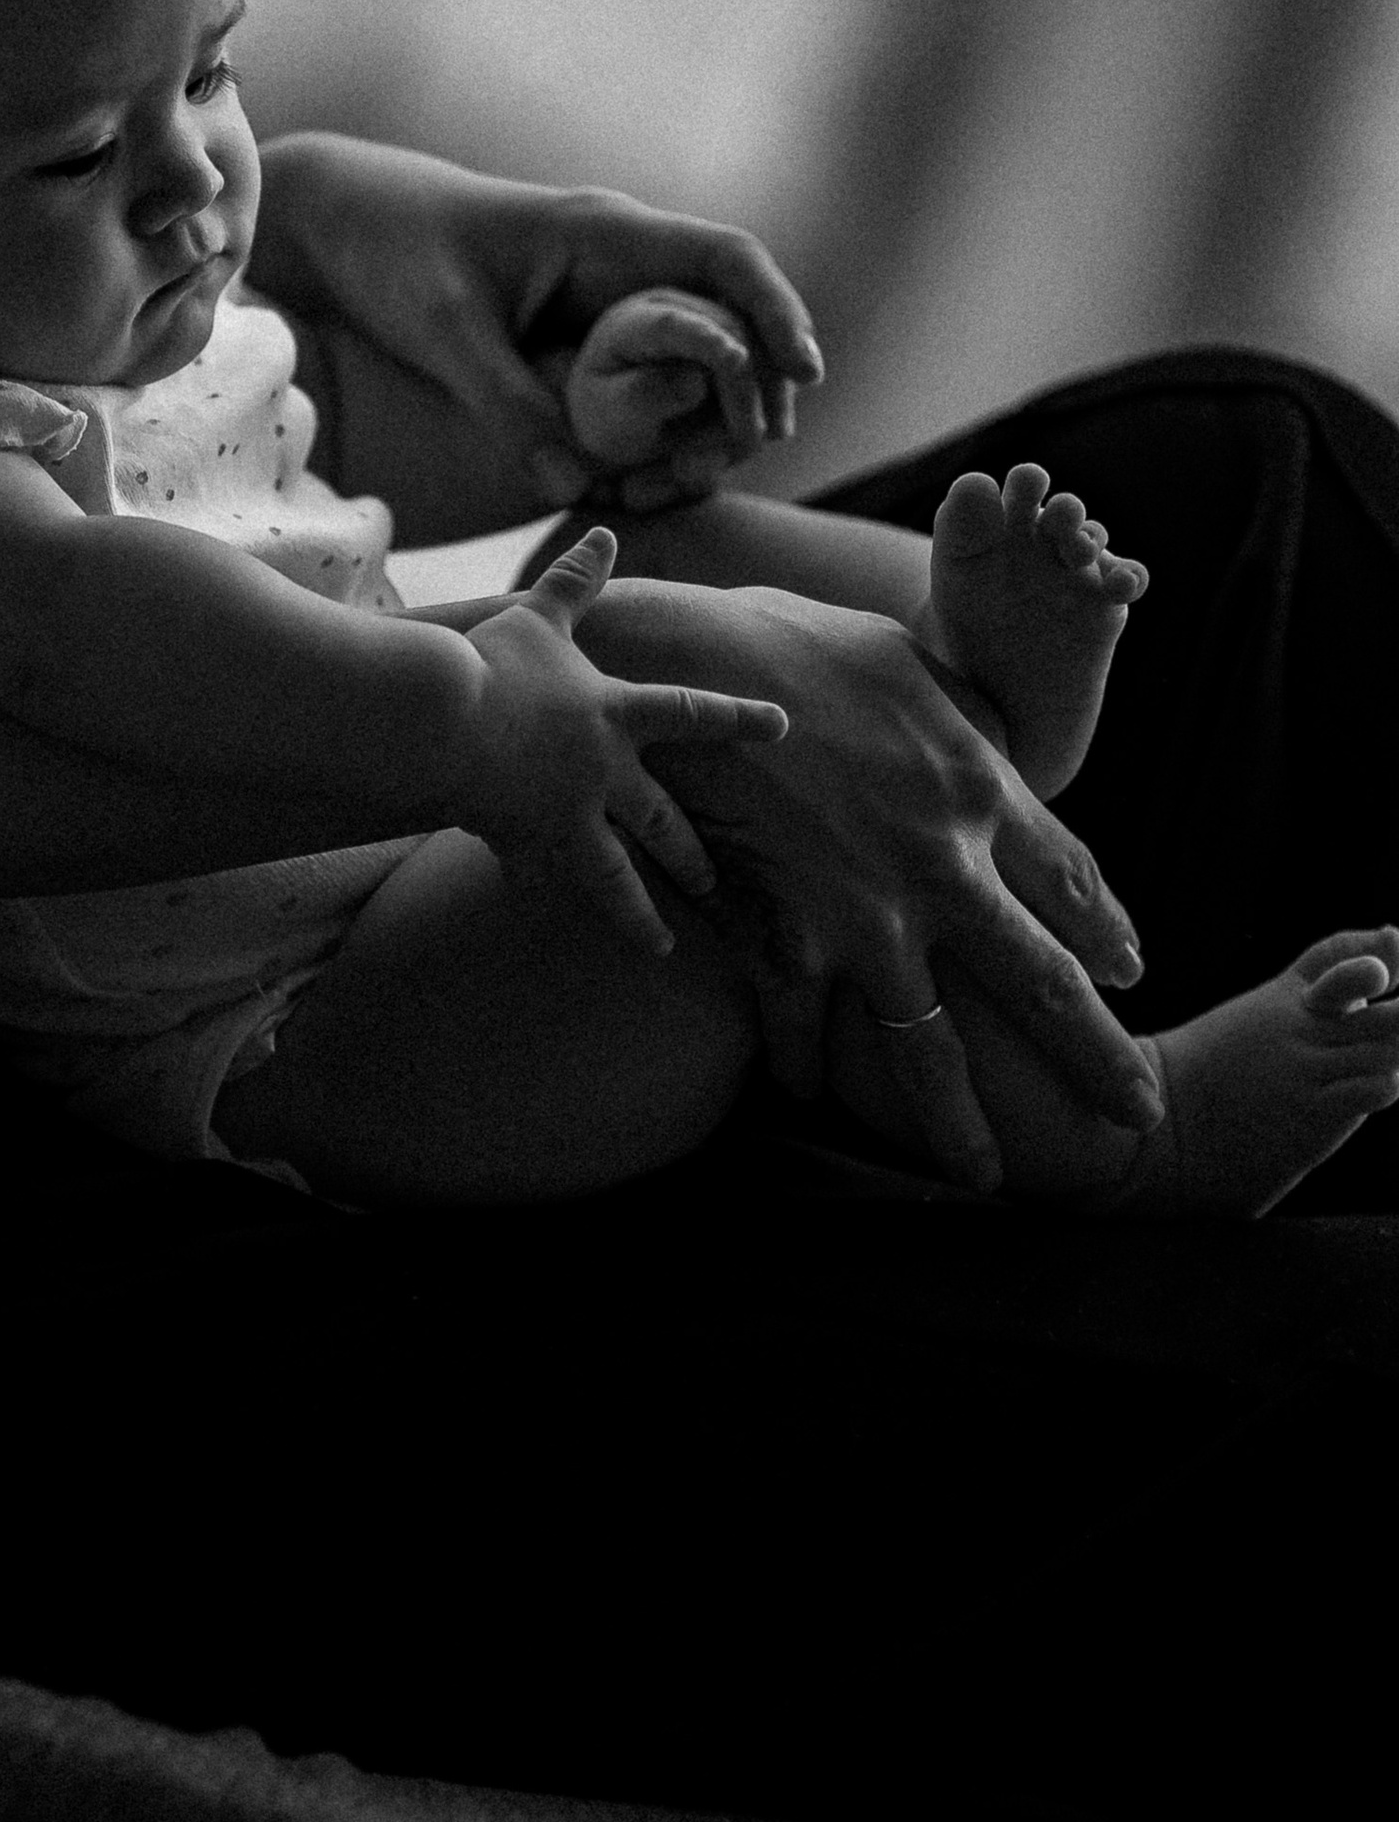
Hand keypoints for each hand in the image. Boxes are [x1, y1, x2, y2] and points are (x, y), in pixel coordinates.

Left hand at [251, 137, 822, 518]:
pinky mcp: (578, 335)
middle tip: (748, 452)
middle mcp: (621, 261)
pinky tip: (643, 477)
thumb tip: (572, 486)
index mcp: (605, 233)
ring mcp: (604, 297)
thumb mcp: (444, 328)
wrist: (343, 222)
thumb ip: (506, 403)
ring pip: (695, 353)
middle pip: (731, 315)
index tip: (804, 374)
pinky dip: (657, 424)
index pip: (726, 258)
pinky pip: (644, 377)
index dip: (777, 312)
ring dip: (709, 411)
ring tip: (691, 479)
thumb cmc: (394, 252)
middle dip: (756, 382)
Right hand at [458, 528, 788, 956]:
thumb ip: (577, 580)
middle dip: (692, 854)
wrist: (442, 718)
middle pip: (664, 820)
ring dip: (640, 913)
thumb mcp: (540, 615)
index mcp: (615, 714)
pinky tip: (532, 895)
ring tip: (661, 946)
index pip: (694, 713)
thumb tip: (605, 532)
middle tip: (715, 883)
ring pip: (617, 876)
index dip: (739, 717)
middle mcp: (604, 773)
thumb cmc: (492, 662)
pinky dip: (534, 882)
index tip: (781, 726)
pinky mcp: (526, 842)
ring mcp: (569, 815)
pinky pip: (535, 870)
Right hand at [578, 578, 1161, 1185]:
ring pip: (929, 1047)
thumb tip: (1003, 757)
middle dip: (1097, 1059)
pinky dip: (804, 1069)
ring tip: (984, 1177)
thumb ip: (970, 727)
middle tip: (1136, 1113)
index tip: (1130, 970)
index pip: (1075, 883)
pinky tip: (809, 1096)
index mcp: (984, 790)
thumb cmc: (797, 644)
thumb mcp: (914, 667)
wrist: (686, 663)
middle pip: (1043, 985)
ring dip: (961, 1123)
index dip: (1109, 933)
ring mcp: (863, 915)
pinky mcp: (783, 937)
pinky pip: (802, 1030)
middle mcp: (943, 868)